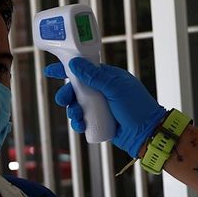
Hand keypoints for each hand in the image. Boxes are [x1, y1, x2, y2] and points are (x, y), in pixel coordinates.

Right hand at [45, 57, 168, 157]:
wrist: (147, 133)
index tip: (50, 71)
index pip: (84, 69)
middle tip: (62, 100)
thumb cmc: (137, 107)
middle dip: (66, 94)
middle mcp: (102, 91)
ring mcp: (100, 106)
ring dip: (72, 110)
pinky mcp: (98, 121)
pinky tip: (80, 125)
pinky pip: (82, 120)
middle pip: (76, 89)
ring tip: (77, 116)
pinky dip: (78, 122)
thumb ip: (95, 76)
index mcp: (108, 78)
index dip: (66, 69)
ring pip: (77, 105)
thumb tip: (75, 63)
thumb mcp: (116, 88)